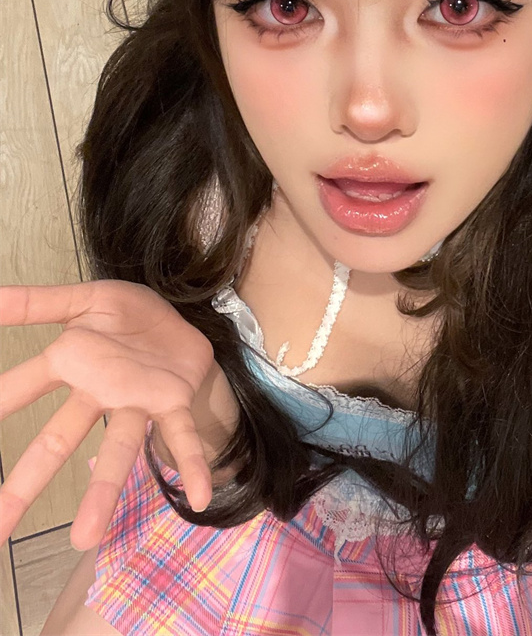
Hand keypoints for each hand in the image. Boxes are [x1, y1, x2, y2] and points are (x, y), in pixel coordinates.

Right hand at [0, 281, 215, 550]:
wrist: (181, 315)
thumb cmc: (126, 315)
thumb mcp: (83, 299)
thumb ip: (37, 303)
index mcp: (72, 362)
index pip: (24, 386)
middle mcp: (99, 392)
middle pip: (58, 440)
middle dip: (27, 483)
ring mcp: (136, 401)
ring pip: (117, 449)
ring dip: (104, 492)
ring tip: (86, 538)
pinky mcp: (173, 402)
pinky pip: (182, 436)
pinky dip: (190, 464)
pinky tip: (199, 496)